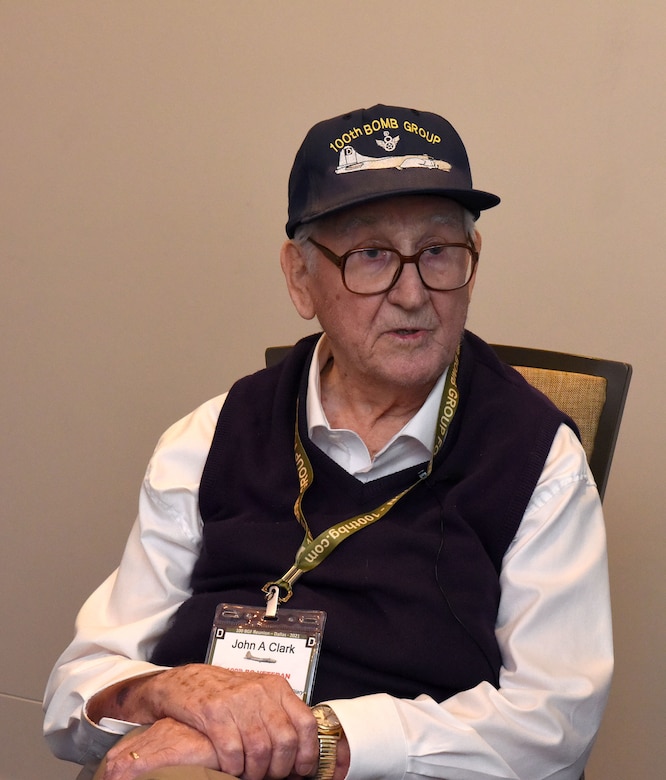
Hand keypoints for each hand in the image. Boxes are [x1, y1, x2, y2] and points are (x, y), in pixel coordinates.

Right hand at [92, 664, 318, 779]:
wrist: (186, 681)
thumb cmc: (225, 692)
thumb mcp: (258, 694)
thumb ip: (278, 714)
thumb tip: (299, 749)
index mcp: (276, 687)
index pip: (305, 721)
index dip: (307, 751)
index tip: (303, 768)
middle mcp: (260, 691)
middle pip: (285, 740)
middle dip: (280, 767)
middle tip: (271, 775)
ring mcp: (237, 702)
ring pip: (260, 750)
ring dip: (257, 771)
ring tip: (250, 774)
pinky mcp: (213, 713)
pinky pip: (233, 752)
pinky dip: (234, 768)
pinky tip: (232, 767)